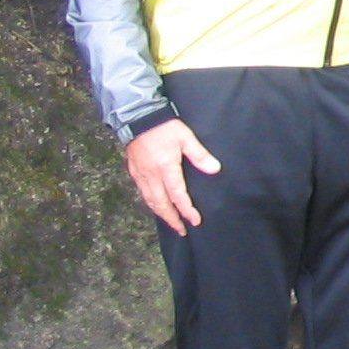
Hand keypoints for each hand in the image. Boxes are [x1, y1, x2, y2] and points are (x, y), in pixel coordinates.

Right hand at [125, 119, 219, 235]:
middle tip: (181, 230)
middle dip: (172, 219)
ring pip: (149, 200)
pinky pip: (142, 193)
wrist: (138, 117)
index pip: (177, 195)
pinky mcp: (134, 171)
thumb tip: (215, 169)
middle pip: (160, 204)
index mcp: (165, 167)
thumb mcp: (186, 137)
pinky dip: (151, 203)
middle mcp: (151, 175)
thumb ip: (200, 154)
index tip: (195, 221)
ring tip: (171, 223)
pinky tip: (157, 206)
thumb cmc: (164, 127)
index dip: (186, 210)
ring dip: (160, 214)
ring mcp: (140, 174)